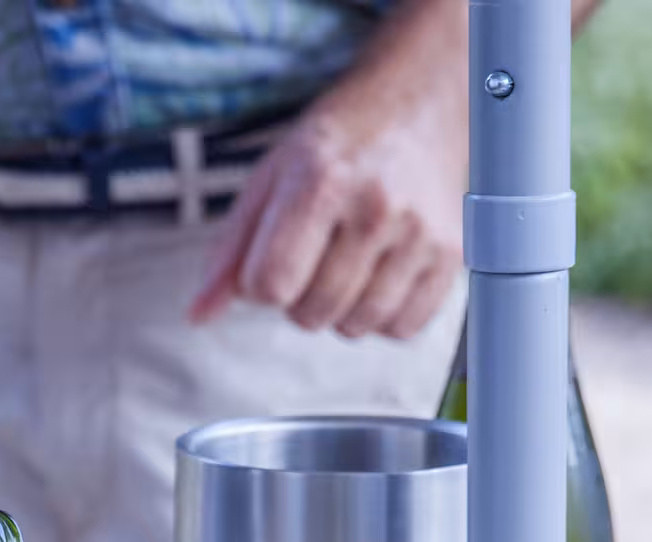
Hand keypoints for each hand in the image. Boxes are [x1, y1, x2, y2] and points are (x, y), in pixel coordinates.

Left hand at [189, 89, 463, 339]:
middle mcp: (376, 208)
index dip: (261, 283)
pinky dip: (382, 317)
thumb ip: (230, 251)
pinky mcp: (452, 255)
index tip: (274, 256)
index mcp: (321, 181)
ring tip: (346, 263)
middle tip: (314, 254)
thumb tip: (199, 316)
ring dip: (339, 310)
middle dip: (298, 298)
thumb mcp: (270, 179)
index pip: (270, 286)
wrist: (416, 103)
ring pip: (355, 327)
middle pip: (310, 313)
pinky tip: (378, 277)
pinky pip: (402, 328)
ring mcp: (420, 234)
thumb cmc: (334, 144)